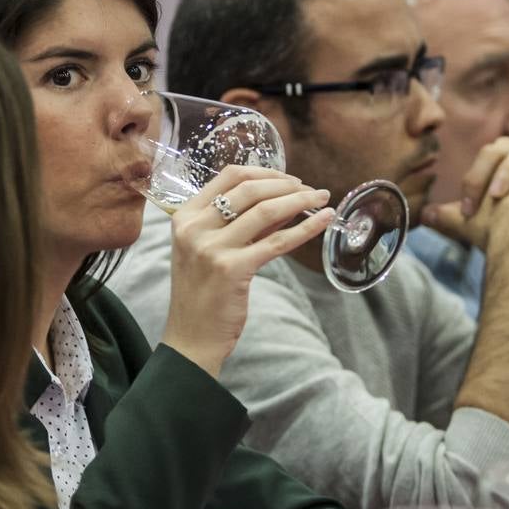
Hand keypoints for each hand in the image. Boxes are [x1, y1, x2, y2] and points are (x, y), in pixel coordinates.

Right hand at [159, 165, 333, 378]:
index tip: (289, 178)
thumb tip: (283, 199)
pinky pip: (277, 241)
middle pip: (249, 189)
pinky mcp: (232, 269)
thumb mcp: (209, 249)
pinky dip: (305, 228)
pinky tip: (323, 221)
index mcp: (185, 217)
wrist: (191, 337)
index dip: (264, 171)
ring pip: (266, 210)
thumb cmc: (203, 293)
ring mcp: (211, 248)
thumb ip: (239, 224)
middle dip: (287, 184)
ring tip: (322, 200)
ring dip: (300, 201)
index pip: (229, 176)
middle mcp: (194, 228)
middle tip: (311, 190)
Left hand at [422, 137, 508, 257]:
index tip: (464, 212)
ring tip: (500, 194)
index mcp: (505, 159)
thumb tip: (424, 215)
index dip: (471, 180)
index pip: (483, 157)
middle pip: (503, 147)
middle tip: (480, 201)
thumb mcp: (490, 219)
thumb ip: (458, 217)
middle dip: (487, 172)